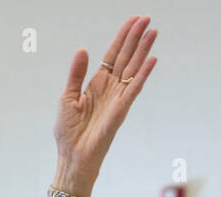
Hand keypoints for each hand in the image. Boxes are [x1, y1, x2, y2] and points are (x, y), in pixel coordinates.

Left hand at [52, 16, 157, 192]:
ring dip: (143, 50)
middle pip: (126, 57)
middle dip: (135, 38)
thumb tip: (82, 49)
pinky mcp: (122, 109)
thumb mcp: (67, 98)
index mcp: (97, 84)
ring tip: (153, 31)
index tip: (133, 21)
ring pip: (133, 68)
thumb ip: (76, 74)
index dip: (122, 38)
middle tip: (146, 18)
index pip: (112, 55)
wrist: (72, 155)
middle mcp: (110, 88)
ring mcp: (118, 97)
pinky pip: (134, 88)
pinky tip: (151, 59)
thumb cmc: (68, 131)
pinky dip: (143, 74)